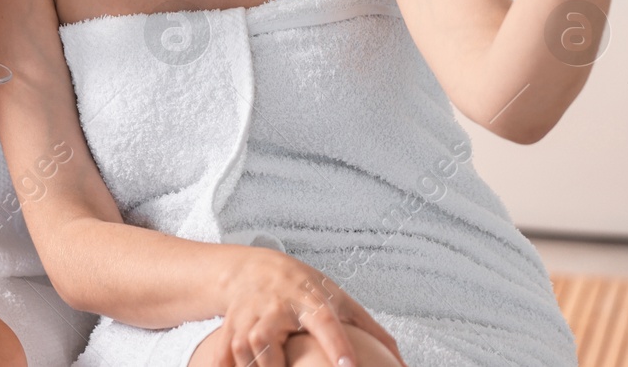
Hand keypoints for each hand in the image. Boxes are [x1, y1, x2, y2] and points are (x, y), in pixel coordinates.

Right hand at [214, 249, 404, 366]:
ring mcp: (247, 320)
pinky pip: (224, 361)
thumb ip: (372, 330)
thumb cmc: (302, 287)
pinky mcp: (228, 331)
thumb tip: (403, 362)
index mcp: (308, 300)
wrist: (249, 270)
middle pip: (269, 345)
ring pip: (246, 356)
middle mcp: (274, 309)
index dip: (335, 344)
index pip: (324, 322)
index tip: (348, 365)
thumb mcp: (339, 298)